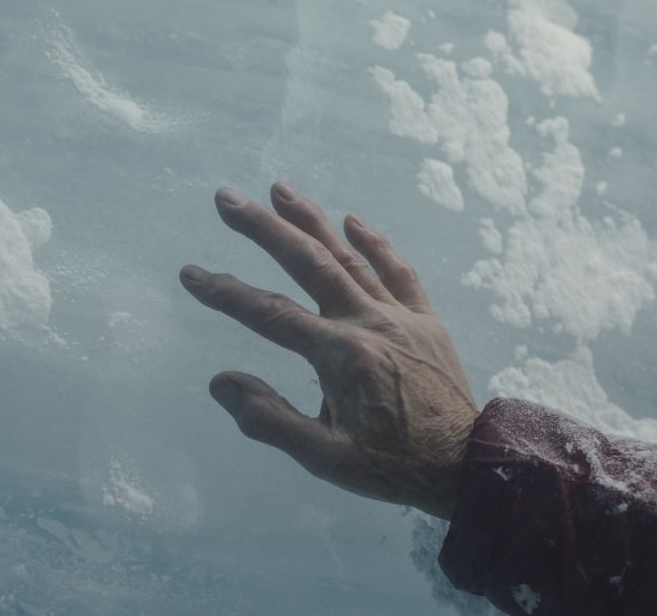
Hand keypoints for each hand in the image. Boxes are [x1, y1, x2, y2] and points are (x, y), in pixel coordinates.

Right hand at [179, 182, 477, 519]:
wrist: (465, 466)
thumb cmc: (390, 465)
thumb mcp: (324, 458)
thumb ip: (269, 419)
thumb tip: (220, 382)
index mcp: (340, 355)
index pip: (270, 314)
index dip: (225, 292)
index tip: (190, 272)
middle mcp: (368, 322)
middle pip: (308, 263)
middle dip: (264, 228)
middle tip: (227, 198)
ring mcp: (400, 316)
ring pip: (350, 257)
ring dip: (312, 221)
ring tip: (279, 189)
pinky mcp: (426, 320)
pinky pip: (399, 272)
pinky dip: (376, 244)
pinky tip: (353, 222)